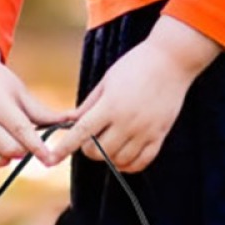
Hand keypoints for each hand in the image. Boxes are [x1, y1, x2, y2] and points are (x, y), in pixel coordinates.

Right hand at [0, 44, 74, 178]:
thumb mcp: (21, 92)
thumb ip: (43, 112)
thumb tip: (73, 121)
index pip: (20, 130)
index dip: (37, 146)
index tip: (50, 158)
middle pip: (6, 148)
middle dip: (22, 152)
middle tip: (27, 144)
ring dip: (3, 161)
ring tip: (11, 152)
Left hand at [43, 35, 200, 174]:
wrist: (172, 60)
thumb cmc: (135, 65)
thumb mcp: (107, 80)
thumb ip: (89, 105)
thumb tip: (71, 122)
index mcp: (111, 105)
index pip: (82, 133)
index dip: (65, 148)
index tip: (52, 158)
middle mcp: (128, 122)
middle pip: (99, 151)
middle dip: (88, 149)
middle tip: (90, 139)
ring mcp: (145, 131)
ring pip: (119, 160)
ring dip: (108, 157)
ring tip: (108, 144)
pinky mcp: (160, 135)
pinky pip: (141, 162)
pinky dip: (128, 164)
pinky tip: (123, 157)